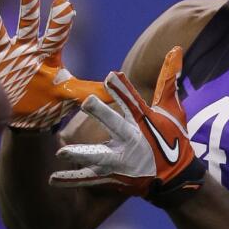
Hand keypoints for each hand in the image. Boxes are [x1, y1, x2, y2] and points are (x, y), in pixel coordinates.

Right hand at [0, 0, 105, 130]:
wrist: (26, 117)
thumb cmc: (50, 102)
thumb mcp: (69, 96)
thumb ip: (89, 91)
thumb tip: (115, 85)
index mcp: (48, 55)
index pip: (57, 34)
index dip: (60, 20)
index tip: (65, 2)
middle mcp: (25, 49)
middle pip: (28, 23)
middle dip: (29, 5)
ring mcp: (4, 56)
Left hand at [51, 46, 204, 203]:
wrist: (176, 180)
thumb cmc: (172, 139)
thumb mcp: (171, 110)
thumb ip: (167, 80)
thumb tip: (176, 48)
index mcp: (144, 122)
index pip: (133, 101)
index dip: (123, 89)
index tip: (111, 75)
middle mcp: (132, 141)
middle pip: (117, 126)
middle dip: (103, 114)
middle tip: (86, 102)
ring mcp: (122, 161)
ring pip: (100, 157)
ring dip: (81, 155)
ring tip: (62, 152)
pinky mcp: (113, 177)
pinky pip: (89, 178)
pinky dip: (71, 180)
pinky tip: (52, 179)